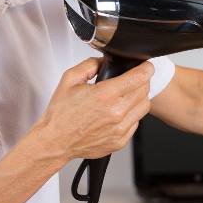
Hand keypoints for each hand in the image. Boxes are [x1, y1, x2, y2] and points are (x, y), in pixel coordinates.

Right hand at [32, 58, 153, 160]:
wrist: (55, 141)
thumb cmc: (61, 114)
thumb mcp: (70, 79)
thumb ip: (90, 64)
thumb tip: (105, 61)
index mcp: (105, 95)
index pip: (139, 77)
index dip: (146, 68)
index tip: (146, 66)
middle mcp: (116, 112)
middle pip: (144, 91)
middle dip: (141, 81)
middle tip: (132, 80)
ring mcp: (120, 128)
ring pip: (144, 107)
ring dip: (140, 98)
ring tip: (126, 96)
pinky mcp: (121, 141)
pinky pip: (137, 123)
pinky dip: (132, 115)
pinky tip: (119, 112)